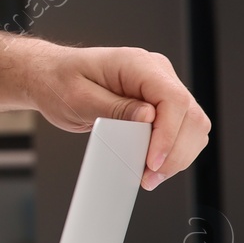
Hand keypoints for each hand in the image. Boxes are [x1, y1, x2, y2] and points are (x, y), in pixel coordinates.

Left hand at [24, 44, 210, 190]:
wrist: (50, 77)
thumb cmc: (59, 82)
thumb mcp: (78, 98)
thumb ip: (114, 108)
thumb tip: (149, 117)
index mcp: (138, 64)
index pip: (173, 99)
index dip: (169, 134)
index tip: (152, 162)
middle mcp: (156, 73)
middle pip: (191, 116)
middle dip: (175, 152)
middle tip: (149, 177)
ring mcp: (160, 88)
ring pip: (193, 126)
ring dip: (177, 155)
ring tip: (149, 176)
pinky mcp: (159, 104)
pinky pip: (181, 130)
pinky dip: (172, 151)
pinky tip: (153, 165)